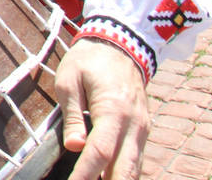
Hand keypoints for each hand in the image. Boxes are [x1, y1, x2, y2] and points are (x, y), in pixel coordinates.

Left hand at [53, 38, 148, 179]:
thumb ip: (72, 116)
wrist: (119, 44)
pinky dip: (124, 174)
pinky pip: (135, 160)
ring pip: (134, 169)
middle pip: (124, 169)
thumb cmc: (88, 60)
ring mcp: (142, 130)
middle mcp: (134, 125)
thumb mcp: (69, 80)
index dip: (85, 174)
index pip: (100, 151)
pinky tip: (107, 178)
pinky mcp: (142, 132)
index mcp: (114, 110)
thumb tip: (74, 147)